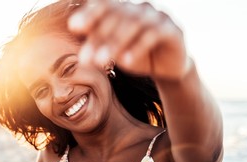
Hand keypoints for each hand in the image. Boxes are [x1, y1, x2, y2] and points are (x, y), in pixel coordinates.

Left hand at [68, 0, 190, 80]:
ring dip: (114, 44)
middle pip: (117, 16)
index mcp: (125, 9)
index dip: (89, 13)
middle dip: (98, 37)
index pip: (105, 5)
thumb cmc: (138, 57)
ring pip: (133, 25)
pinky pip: (153, 35)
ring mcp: (158, 16)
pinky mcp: (173, 30)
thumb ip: (100, 44)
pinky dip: (137, 48)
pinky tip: (126, 62)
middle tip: (84, 58)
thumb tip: (79, 51)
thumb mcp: (115, 52)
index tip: (73, 27)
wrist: (169, 69)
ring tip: (100, 62)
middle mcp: (141, 8)